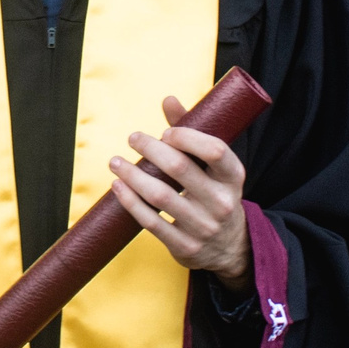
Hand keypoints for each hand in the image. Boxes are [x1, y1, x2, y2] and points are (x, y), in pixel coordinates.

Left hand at [111, 94, 250, 290]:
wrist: (229, 248)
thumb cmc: (215, 194)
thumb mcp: (214, 167)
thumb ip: (193, 132)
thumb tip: (168, 100)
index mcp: (233, 177)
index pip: (215, 150)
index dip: (187, 137)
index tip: (166, 133)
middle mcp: (222, 202)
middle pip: (180, 168)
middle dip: (151, 149)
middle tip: (133, 138)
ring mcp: (203, 227)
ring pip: (160, 196)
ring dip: (132, 175)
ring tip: (115, 162)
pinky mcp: (184, 246)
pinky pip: (151, 222)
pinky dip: (130, 201)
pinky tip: (118, 187)